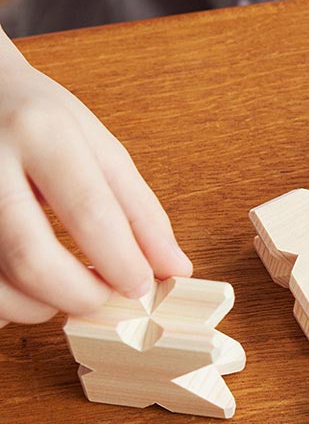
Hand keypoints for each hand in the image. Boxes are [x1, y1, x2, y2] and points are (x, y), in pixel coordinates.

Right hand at [0, 29, 191, 326]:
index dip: (122, 263)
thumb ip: (139, 210)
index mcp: (42, 133)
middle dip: (78, 295)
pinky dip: (3, 304)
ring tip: (62, 291)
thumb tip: (176, 268)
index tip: (142, 287)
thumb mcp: (98, 146)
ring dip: (37, 306)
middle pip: (32, 257)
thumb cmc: (37, 118)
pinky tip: (22, 289)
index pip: (90, 212)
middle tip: (103, 298)